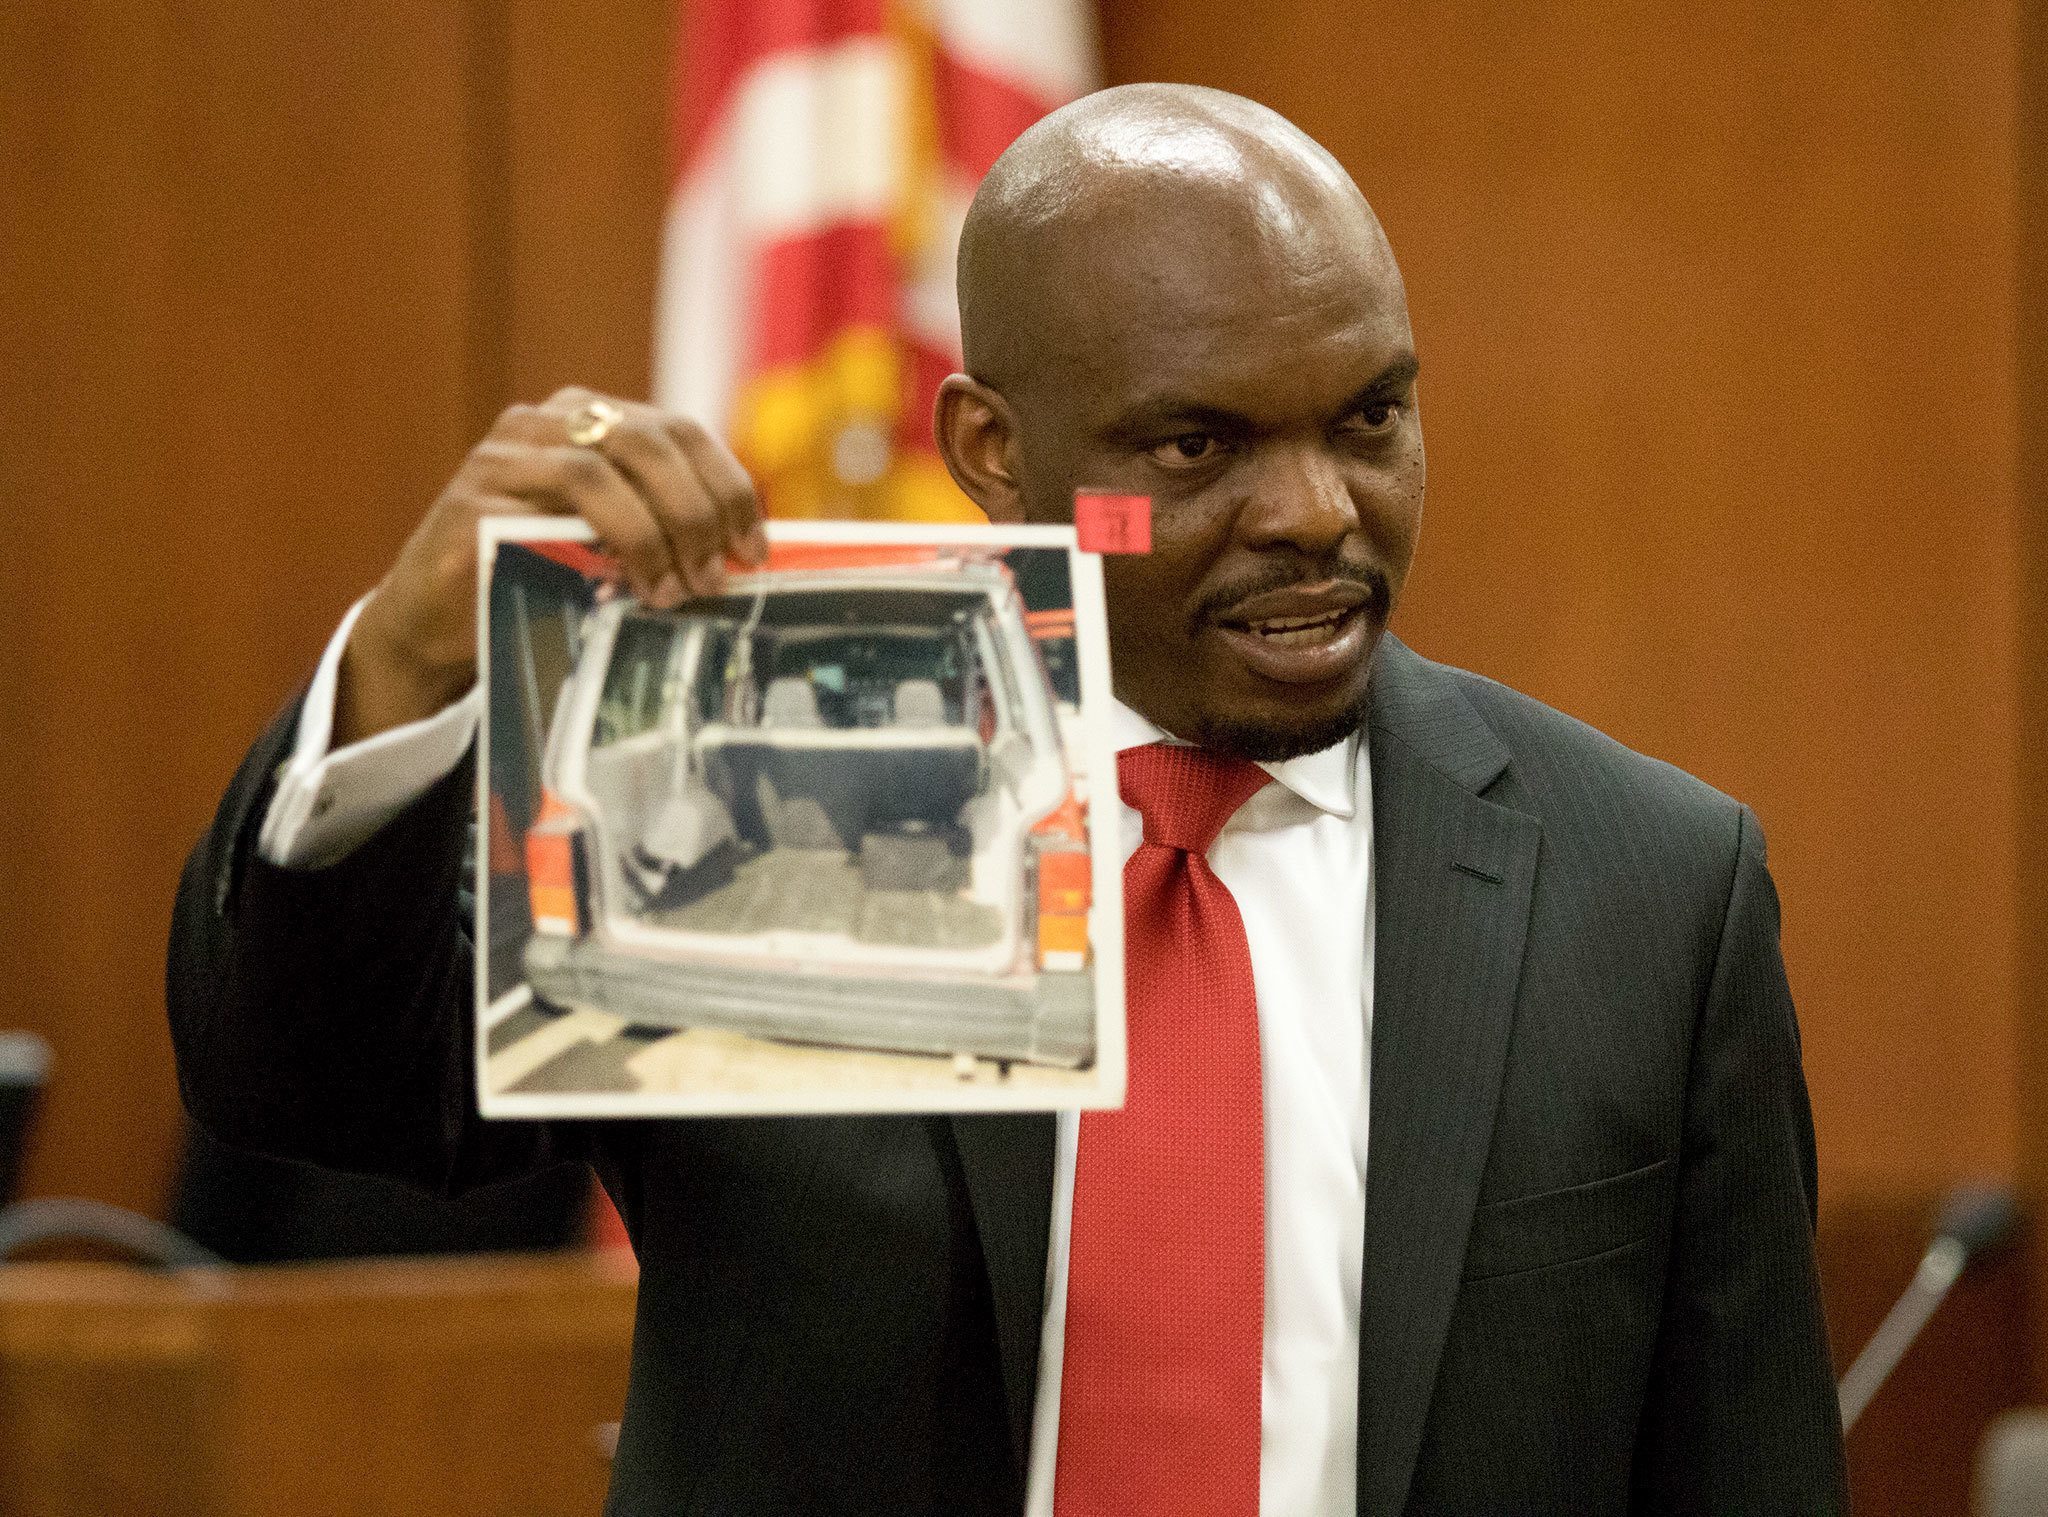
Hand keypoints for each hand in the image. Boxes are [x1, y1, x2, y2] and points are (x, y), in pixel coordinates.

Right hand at [335, 387, 765, 744]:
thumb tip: (745, 553)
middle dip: (696, 510)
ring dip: (652, 533)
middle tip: (716, 576)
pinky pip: (544, 512)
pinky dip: (597, 546)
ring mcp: (503, 457)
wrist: (437, 622)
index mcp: (588, 419)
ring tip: (675, 590)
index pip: (678, 429)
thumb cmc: (539, 580)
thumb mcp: (612, 543)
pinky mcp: (471, 502)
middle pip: (647, 440)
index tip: (753, 548)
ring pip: (599, 469)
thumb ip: (662, 526)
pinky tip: (626, 585)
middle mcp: (544, 423)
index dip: (727, 485)